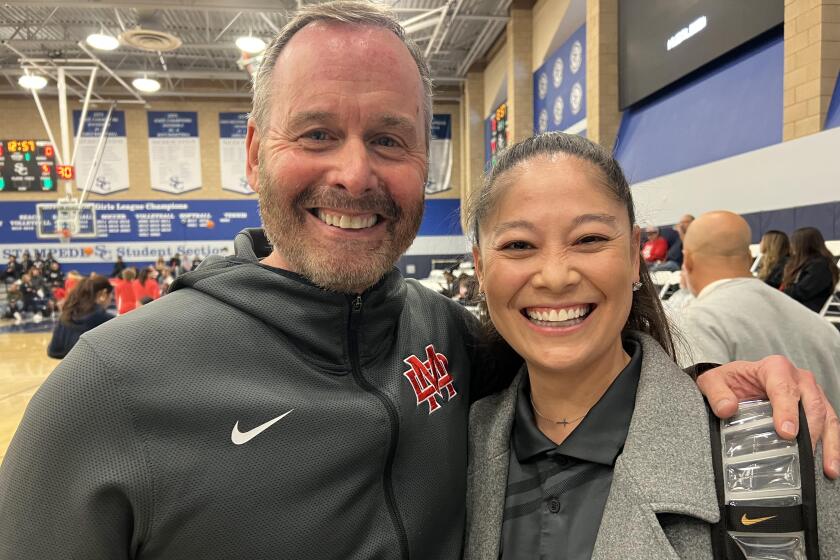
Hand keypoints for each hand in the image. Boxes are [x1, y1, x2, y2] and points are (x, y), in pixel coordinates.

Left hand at [697, 355, 839, 479]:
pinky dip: (832, 445)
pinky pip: (830, 425)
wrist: (736, 381)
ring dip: (828, 443)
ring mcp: (812, 393)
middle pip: (811, 404)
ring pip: (827, 416)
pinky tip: (829, 466)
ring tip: (826, 468)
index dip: (787, 411)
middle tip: (803, 455)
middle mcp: (798, 378)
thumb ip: (717, 393)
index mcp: (774, 368)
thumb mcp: (713, 382)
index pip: (784, 389)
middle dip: (810, 431)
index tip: (786, 433)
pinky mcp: (818, 407)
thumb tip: (727, 409)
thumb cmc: (729, 381)